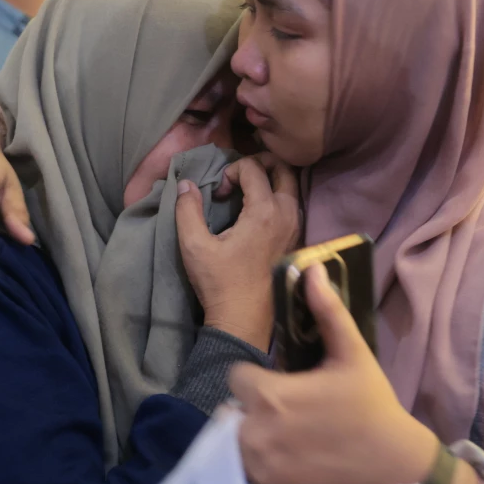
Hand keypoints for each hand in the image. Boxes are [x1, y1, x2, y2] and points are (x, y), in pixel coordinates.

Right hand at [176, 153, 298, 350]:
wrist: (244, 320)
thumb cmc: (219, 283)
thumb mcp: (194, 246)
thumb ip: (187, 209)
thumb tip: (185, 184)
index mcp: (265, 212)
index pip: (253, 168)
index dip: (232, 171)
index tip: (218, 192)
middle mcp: (288, 214)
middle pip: (284, 169)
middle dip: (260, 164)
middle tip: (238, 177)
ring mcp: (297, 227)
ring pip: (292, 187)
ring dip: (271, 180)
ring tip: (247, 191)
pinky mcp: (297, 240)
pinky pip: (294, 205)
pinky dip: (278, 197)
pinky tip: (257, 211)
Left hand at [232, 267, 437, 483]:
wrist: (394, 469)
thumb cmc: (372, 406)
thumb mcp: (352, 354)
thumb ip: (327, 312)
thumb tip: (312, 269)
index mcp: (269, 396)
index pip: (237, 377)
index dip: (257, 378)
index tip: (282, 384)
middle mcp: (255, 435)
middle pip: (233, 412)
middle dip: (253, 409)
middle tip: (289, 412)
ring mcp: (260, 470)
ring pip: (237, 444)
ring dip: (254, 438)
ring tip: (288, 437)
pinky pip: (249, 475)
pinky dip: (263, 469)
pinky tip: (292, 461)